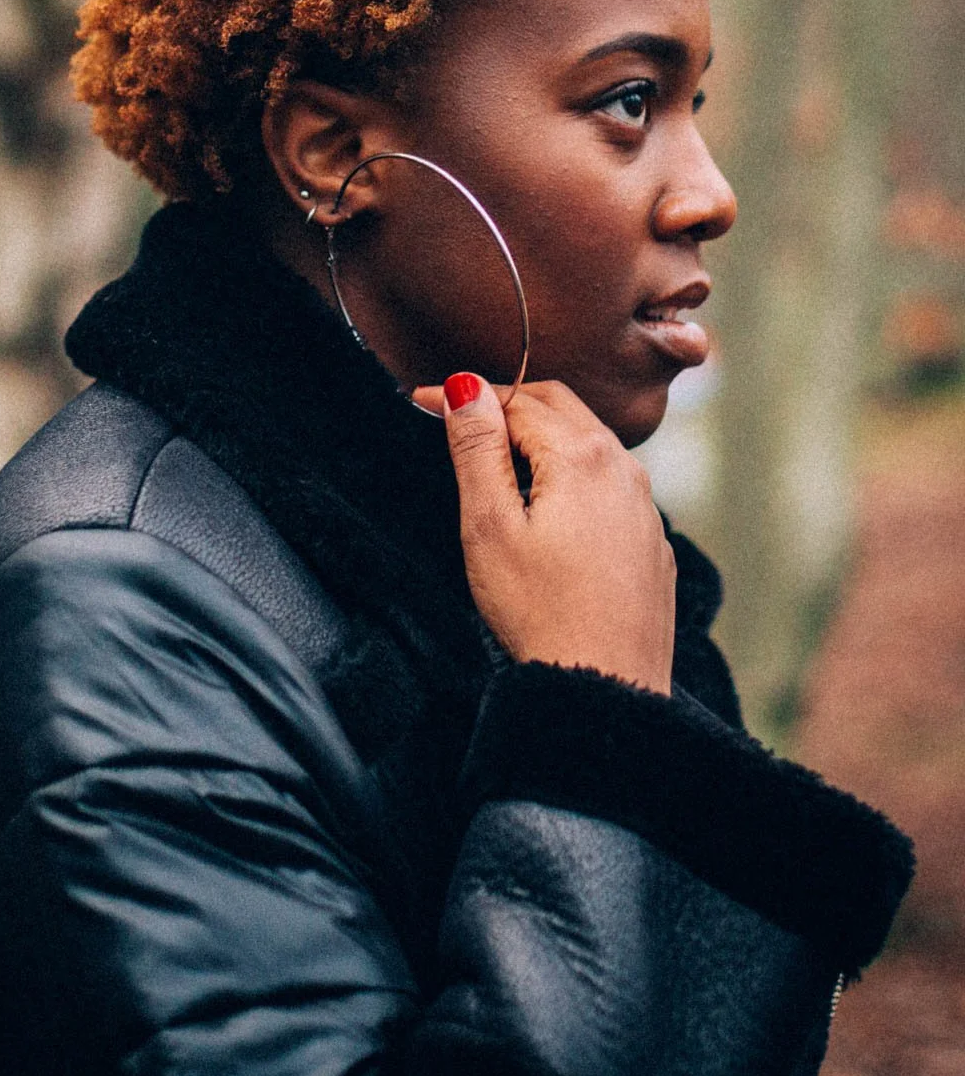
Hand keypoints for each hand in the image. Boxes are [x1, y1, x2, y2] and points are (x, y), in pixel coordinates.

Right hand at [416, 375, 675, 692]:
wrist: (606, 688)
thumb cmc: (539, 613)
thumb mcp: (490, 526)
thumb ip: (478, 450)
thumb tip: (468, 387)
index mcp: (581, 456)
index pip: (516, 400)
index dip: (467, 396)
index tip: (424, 402)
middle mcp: (623, 468)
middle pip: (560, 406)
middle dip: (509, 401)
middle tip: (460, 418)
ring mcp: (644, 505)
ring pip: (591, 441)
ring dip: (544, 434)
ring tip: (498, 455)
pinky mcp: (651, 540)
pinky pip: (612, 483)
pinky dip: (575, 472)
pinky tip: (550, 503)